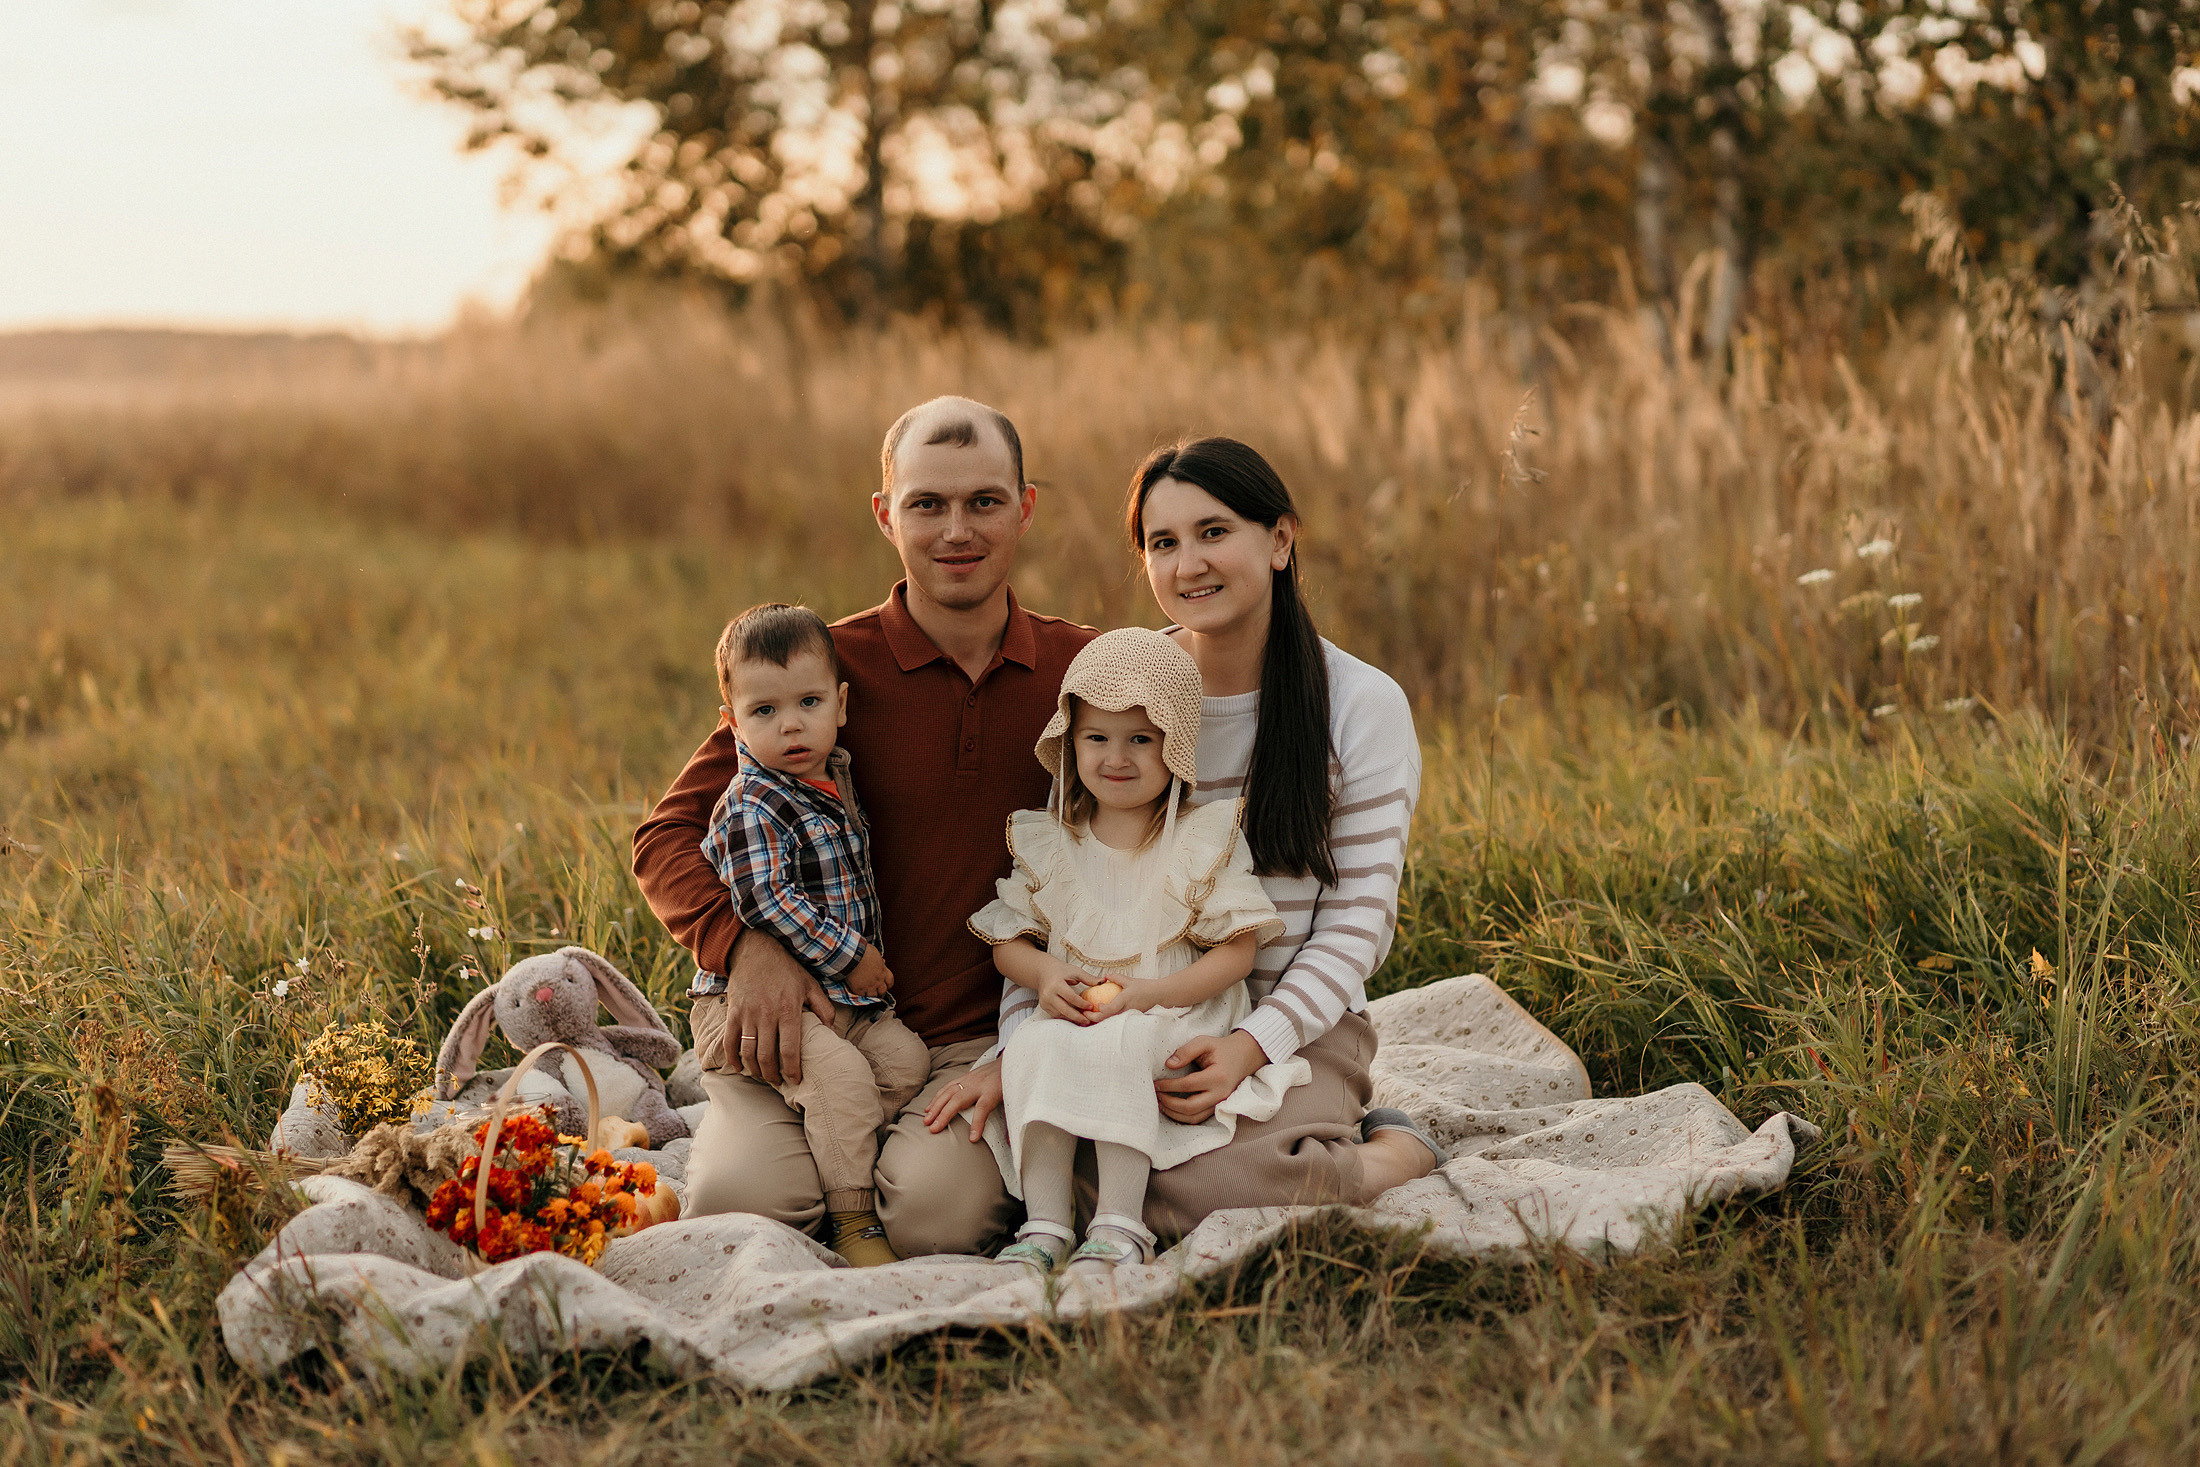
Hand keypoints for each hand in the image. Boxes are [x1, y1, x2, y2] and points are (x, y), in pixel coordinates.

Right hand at [722, 929, 835, 1085]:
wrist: (755, 950)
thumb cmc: (786, 969)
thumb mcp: (810, 984)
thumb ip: (823, 1008)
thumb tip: (832, 1031)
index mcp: (788, 1010)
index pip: (790, 1049)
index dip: (792, 1070)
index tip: (795, 1080)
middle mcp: (767, 1015)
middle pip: (767, 1057)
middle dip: (773, 1075)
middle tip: (779, 1082)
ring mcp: (747, 1015)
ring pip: (748, 1053)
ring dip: (755, 1070)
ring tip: (764, 1076)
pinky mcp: (733, 1013)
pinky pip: (729, 1042)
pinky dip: (733, 1059)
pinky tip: (740, 1067)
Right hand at [846, 942, 893, 997]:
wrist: (852, 956)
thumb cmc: (863, 951)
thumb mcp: (875, 953)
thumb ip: (880, 960)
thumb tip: (883, 961)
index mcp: (883, 971)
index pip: (890, 981)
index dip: (888, 984)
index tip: (885, 985)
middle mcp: (878, 980)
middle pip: (883, 991)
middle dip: (881, 992)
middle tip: (878, 992)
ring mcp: (869, 986)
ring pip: (874, 996)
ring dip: (872, 995)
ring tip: (869, 995)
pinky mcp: (858, 989)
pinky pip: (862, 996)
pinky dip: (862, 995)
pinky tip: (860, 993)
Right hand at [921, 1062, 1002, 1141]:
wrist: (1008, 1061)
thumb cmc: (1009, 1083)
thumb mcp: (1012, 1098)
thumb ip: (1008, 1117)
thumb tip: (1008, 1141)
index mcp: (992, 1091)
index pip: (983, 1108)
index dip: (977, 1123)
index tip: (972, 1138)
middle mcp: (978, 1085)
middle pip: (958, 1100)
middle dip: (944, 1115)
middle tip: (933, 1129)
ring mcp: (969, 1079)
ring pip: (949, 1092)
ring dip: (935, 1107)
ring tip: (926, 1120)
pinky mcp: (964, 1077)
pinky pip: (947, 1087)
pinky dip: (937, 1098)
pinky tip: (929, 1108)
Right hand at [1035, 959, 1100, 1022]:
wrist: (1043, 972)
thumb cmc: (1062, 971)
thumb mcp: (1075, 971)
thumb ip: (1089, 978)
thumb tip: (1104, 981)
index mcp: (1056, 984)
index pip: (1070, 997)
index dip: (1081, 1003)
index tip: (1091, 1007)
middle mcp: (1048, 994)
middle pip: (1064, 1009)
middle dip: (1077, 1017)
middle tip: (1088, 1021)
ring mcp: (1045, 1001)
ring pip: (1060, 1014)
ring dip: (1072, 1019)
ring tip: (1084, 1021)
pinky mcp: (1044, 1006)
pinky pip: (1056, 1015)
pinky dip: (1066, 1017)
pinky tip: (1075, 1018)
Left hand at [1085, 977, 1161, 1021]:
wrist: (1159, 996)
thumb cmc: (1145, 987)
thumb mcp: (1130, 981)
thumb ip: (1116, 978)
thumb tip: (1105, 976)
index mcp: (1125, 1000)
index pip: (1110, 1009)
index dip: (1100, 1009)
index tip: (1096, 1005)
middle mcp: (1126, 1010)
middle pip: (1107, 1019)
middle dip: (1094, 1019)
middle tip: (1084, 1015)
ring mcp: (1128, 1016)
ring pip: (1110, 1022)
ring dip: (1099, 1021)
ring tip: (1088, 1018)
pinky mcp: (1130, 1019)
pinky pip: (1115, 1022)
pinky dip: (1106, 1021)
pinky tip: (1100, 1019)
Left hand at [1155, 1030, 1267, 1124]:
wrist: (1244, 1057)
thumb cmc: (1222, 1049)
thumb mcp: (1205, 1042)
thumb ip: (1186, 1051)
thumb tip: (1169, 1065)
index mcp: (1217, 1077)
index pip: (1188, 1085)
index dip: (1169, 1086)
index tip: (1157, 1083)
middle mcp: (1220, 1094)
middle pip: (1190, 1107)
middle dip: (1169, 1103)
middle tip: (1156, 1094)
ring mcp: (1220, 1103)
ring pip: (1193, 1118)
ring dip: (1174, 1114)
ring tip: (1161, 1103)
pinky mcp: (1217, 1107)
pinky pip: (1198, 1118)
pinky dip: (1183, 1117)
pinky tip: (1172, 1109)